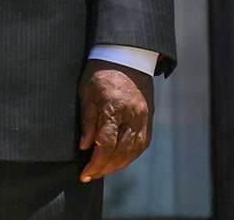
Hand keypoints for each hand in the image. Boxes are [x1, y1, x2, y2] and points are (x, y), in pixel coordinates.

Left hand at [77, 59, 154, 182]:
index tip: (84, 173)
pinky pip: (141, 144)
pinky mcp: (149, 120)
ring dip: (117, 165)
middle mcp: (133, 115)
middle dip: (105, 168)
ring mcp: (144, 118)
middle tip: (90, 176)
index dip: (95, 162)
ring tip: (101, 172)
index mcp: (115, 106)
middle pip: (121, 151)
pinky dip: (129, 156)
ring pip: (133, 151)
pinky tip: (117, 162)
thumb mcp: (86, 91)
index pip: (106, 143)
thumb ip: (87, 120)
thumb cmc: (100, 71)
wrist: (127, 56)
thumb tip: (85, 146)